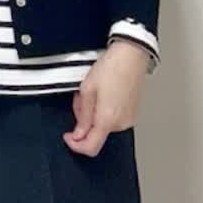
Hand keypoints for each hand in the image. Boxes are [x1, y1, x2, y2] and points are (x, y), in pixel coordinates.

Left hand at [63, 39, 150, 156]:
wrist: (131, 55)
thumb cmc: (111, 68)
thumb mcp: (87, 91)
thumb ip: (82, 117)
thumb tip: (78, 134)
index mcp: (108, 120)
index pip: (90, 148)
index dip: (75, 145)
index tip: (68, 136)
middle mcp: (121, 123)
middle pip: (95, 135)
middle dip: (84, 121)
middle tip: (82, 100)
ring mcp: (129, 119)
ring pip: (103, 126)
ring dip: (94, 114)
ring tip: (94, 93)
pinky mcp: (133, 113)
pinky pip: (113, 119)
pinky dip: (104, 112)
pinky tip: (104, 95)